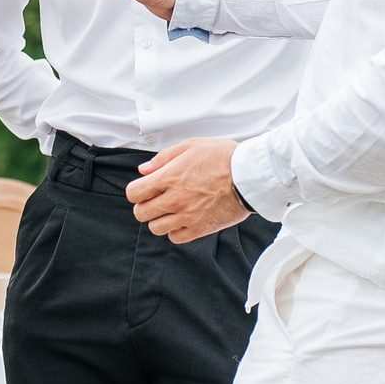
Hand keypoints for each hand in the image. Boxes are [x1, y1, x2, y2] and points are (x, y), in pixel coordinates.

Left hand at [125, 138, 248, 242]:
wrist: (250, 175)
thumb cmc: (224, 158)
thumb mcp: (191, 146)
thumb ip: (163, 158)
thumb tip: (144, 170)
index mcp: (169, 177)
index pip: (134, 193)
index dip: (137, 191)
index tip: (144, 189)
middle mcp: (175, 199)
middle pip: (141, 213)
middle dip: (145, 205)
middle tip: (157, 199)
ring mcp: (187, 216)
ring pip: (155, 228)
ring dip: (159, 219)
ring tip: (171, 209)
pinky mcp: (200, 228)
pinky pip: (176, 237)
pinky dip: (175, 230)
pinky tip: (183, 219)